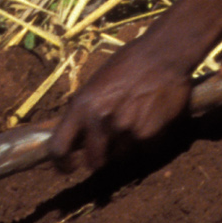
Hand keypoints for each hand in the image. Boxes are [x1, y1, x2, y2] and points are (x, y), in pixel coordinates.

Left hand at [46, 32, 198, 173]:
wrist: (162, 54)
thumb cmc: (128, 65)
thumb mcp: (96, 85)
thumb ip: (85, 112)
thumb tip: (77, 140)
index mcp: (81, 105)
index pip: (59, 147)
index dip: (61, 164)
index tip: (68, 167)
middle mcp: (100, 120)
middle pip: (94, 162)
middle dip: (100, 159)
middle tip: (108, 148)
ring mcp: (125, 129)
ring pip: (121, 156)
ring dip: (126, 147)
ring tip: (136, 121)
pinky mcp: (148, 135)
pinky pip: (143, 150)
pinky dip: (146, 141)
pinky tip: (151, 119)